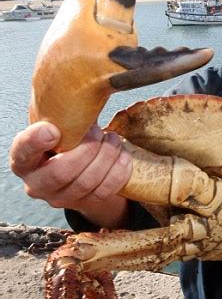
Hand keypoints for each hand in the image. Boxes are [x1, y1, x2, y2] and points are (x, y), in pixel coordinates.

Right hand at [9, 121, 132, 227]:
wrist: (82, 167)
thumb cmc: (67, 141)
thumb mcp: (59, 127)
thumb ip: (62, 117)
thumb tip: (84, 94)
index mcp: (24, 160)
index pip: (23, 152)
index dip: (36, 142)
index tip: (53, 129)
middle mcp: (37, 184)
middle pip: (61, 172)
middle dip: (87, 149)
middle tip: (99, 132)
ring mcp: (61, 198)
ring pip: (87, 182)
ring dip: (106, 157)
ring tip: (113, 139)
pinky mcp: (84, 204)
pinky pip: (104, 192)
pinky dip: (118, 171)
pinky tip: (123, 156)